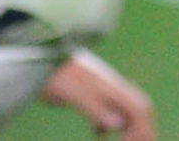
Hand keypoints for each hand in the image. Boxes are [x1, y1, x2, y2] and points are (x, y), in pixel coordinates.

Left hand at [41, 51, 155, 140]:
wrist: (35, 47)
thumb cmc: (53, 73)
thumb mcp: (72, 92)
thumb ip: (95, 108)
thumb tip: (117, 125)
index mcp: (110, 88)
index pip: (139, 109)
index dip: (142, 131)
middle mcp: (110, 86)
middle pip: (138, 108)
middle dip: (143, 130)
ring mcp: (99, 87)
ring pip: (124, 108)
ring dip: (129, 127)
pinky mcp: (87, 89)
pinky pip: (107, 108)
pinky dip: (110, 123)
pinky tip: (98, 134)